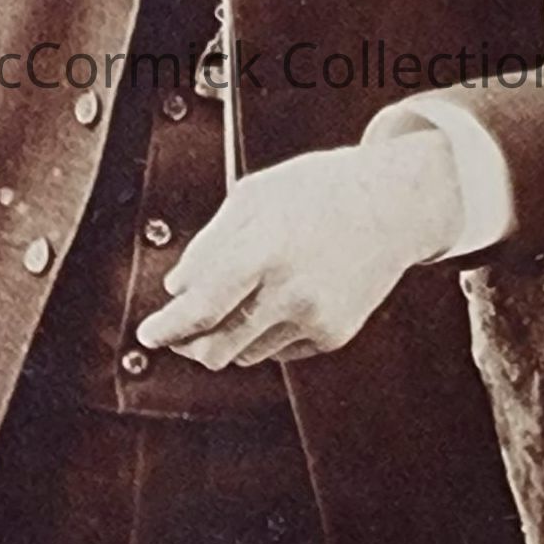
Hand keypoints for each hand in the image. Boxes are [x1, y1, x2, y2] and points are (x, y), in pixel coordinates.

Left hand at [134, 131, 462, 367]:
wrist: (394, 204)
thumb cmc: (321, 191)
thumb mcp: (254, 196)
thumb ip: (209, 245)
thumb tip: (177, 288)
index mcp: (265, 251)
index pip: (201, 309)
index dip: (167, 328)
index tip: (149, 333)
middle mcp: (292, 293)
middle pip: (218, 349)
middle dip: (189, 344)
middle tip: (178, 331)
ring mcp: (316, 319)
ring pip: (246, 353)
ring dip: (230, 334)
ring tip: (245, 292)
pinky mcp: (334, 334)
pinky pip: (279, 349)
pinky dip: (267, 331)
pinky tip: (283, 294)